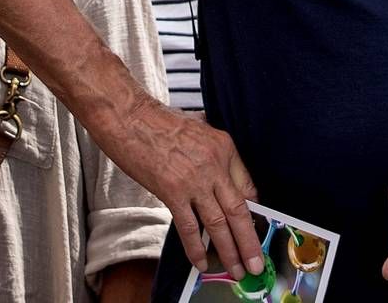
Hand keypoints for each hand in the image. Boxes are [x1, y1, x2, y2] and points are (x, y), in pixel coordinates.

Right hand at [113, 99, 263, 280]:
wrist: (130, 118)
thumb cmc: (160, 122)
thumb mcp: (200, 129)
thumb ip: (213, 151)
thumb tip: (220, 173)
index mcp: (225, 147)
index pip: (248, 186)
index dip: (254, 213)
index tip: (257, 230)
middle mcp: (215, 164)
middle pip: (240, 210)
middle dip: (249, 241)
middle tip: (256, 263)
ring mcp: (195, 180)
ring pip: (219, 223)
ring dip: (229, 250)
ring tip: (236, 269)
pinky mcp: (172, 191)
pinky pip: (189, 226)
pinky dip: (196, 247)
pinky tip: (201, 262)